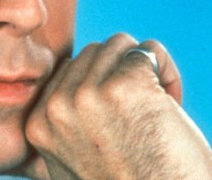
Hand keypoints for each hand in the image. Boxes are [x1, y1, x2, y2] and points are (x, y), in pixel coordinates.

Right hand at [18, 33, 211, 179]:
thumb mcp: (68, 168)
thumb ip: (56, 133)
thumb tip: (49, 102)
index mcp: (39, 123)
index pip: (68, 71)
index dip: (99, 89)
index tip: (118, 121)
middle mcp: (58, 106)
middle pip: (92, 53)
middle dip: (120, 73)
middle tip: (139, 114)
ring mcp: (90, 94)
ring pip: (119, 45)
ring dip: (143, 69)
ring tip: (155, 106)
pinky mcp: (127, 84)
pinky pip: (150, 50)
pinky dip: (166, 71)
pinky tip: (172, 102)